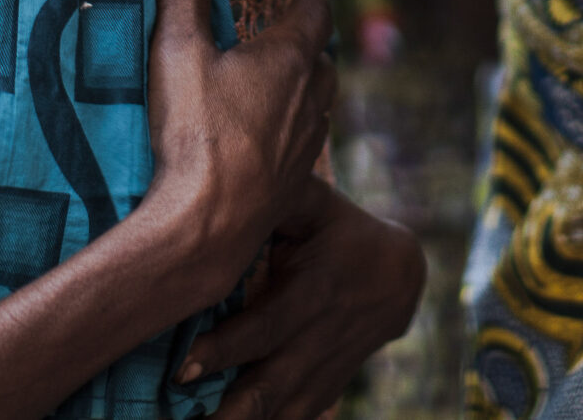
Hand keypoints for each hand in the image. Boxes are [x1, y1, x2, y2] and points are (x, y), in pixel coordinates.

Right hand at [143, 0, 337, 302]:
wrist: (204, 229)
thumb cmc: (191, 133)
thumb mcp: (178, 47)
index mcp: (289, 59)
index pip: (315, 12)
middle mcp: (309, 100)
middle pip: (323, 62)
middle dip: (312, 43)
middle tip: (297, 33)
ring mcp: (305, 148)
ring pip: (319, 106)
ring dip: (308, 90)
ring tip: (287, 85)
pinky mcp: (294, 187)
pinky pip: (304, 147)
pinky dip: (294, 133)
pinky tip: (270, 144)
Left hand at [177, 176, 425, 419]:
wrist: (400, 274)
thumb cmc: (340, 230)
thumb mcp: (314, 205)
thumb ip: (275, 198)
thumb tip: (221, 186)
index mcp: (315, 290)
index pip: (267, 327)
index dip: (226, 349)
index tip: (183, 367)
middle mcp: (322, 337)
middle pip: (273, 385)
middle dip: (229, 408)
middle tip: (183, 415)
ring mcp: (327, 371)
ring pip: (283, 411)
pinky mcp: (327, 390)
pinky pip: (296, 419)